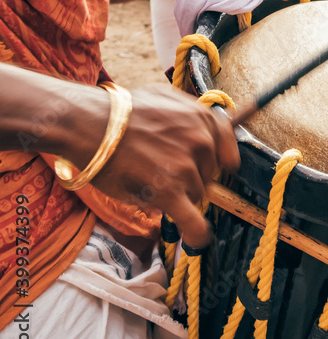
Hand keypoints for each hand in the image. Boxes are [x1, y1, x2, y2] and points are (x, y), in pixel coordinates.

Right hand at [87, 86, 239, 248]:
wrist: (87, 123)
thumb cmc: (122, 111)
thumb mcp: (167, 97)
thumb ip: (192, 114)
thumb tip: (209, 129)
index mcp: (204, 119)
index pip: (228, 152)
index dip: (217, 163)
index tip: (211, 169)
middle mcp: (201, 142)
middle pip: (208, 176)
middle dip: (190, 177)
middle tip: (159, 168)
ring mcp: (186, 168)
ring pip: (195, 195)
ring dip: (177, 195)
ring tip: (147, 180)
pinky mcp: (169, 192)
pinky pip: (193, 222)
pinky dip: (196, 234)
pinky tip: (195, 240)